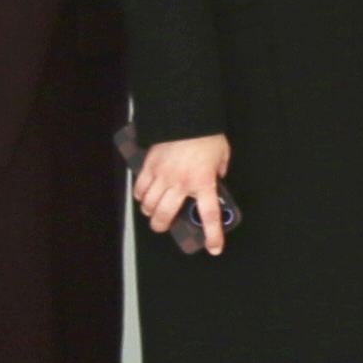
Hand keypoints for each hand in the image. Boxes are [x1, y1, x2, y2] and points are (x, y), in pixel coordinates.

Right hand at [135, 133, 235, 249]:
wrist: (187, 114)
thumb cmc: (206, 134)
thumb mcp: (222, 155)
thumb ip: (219, 171)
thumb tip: (216, 178)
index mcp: (203, 181)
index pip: (209, 215)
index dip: (212, 235)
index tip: (213, 248)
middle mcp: (181, 182)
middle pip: (165, 215)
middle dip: (162, 226)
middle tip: (163, 226)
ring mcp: (162, 175)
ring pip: (149, 205)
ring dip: (150, 212)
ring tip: (153, 211)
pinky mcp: (150, 165)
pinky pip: (139, 188)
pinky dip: (140, 195)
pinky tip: (143, 195)